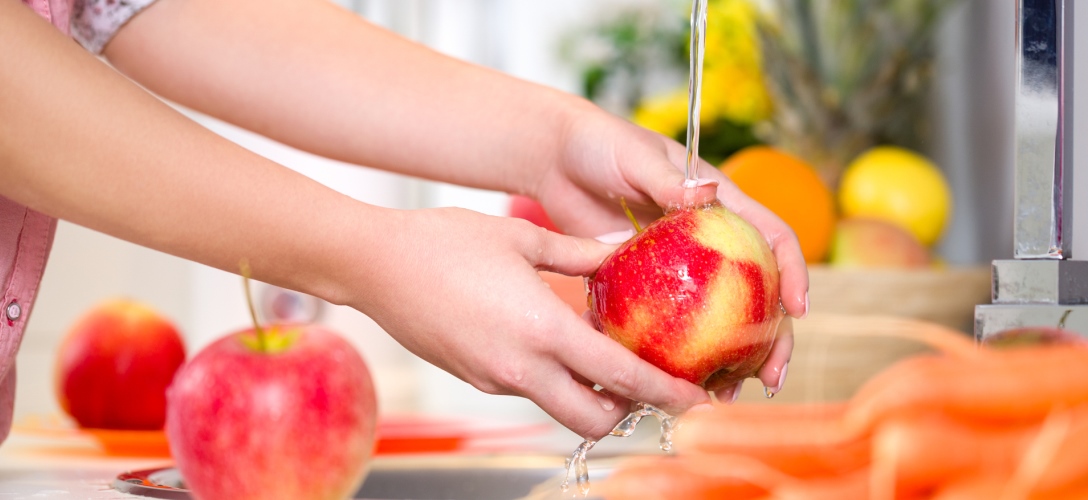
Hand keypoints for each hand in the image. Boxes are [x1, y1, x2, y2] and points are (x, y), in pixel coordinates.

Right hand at [345, 207, 710, 439]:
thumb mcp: (521, 239)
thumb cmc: (442, 243)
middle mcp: (521, 368)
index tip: (695, 398)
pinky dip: (554, 378)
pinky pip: (530, 389)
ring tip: (604, 356)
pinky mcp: (477, 378)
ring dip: (590, 395)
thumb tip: (619, 251)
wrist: (372, 265)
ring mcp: (496, 379)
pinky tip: (556, 341)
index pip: (621, 376)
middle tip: (648, 383)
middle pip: (594, 419)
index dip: (665, 392)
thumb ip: (579, 255)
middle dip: (628, 410)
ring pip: (560, 407)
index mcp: (542, 330)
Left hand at [534, 104, 805, 401]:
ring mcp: (681, 268)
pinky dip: (678, 356)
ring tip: (727, 394)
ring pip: (719, 318)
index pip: (771, 237)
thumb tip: (706, 192)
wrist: (554, 160)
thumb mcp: (634, 157)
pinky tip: (678, 385)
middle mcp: (710, 240)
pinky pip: (671, 324)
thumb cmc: (598, 144)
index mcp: (720, 203)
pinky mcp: (649, 287)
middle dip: (772, 337)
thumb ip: (667, 178)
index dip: (792, 271)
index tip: (797, 308)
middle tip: (770, 376)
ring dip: (731, 359)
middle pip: (757, 293)